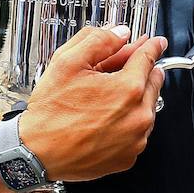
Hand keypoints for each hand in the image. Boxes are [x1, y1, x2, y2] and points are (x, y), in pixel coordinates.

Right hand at [19, 25, 166, 182]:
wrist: (37, 151)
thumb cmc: (51, 111)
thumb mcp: (67, 62)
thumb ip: (98, 41)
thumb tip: (120, 34)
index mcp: (128, 89)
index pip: (149, 59)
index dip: (152, 46)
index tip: (156, 43)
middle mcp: (138, 117)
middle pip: (152, 83)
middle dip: (139, 72)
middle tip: (117, 70)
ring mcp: (135, 140)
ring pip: (145, 109)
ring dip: (132, 99)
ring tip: (101, 99)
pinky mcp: (128, 158)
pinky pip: (136, 133)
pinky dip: (125, 123)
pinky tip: (101, 119)